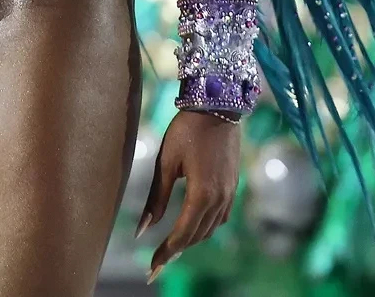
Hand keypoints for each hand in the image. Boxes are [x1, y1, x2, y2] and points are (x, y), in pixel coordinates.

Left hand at [136, 111, 241, 282]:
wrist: (217, 106)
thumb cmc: (186, 130)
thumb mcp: (166, 163)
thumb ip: (156, 199)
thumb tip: (141, 230)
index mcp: (202, 195)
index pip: (182, 235)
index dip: (166, 253)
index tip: (152, 268)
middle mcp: (220, 199)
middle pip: (197, 236)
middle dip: (176, 250)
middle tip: (157, 262)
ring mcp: (230, 194)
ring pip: (210, 229)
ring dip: (191, 239)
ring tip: (171, 246)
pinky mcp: (233, 187)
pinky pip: (220, 217)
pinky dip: (205, 227)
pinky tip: (192, 225)